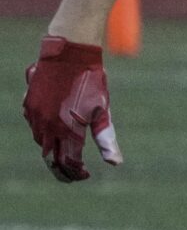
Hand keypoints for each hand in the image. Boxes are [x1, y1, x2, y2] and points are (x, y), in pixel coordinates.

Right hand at [23, 35, 121, 181]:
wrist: (68, 54)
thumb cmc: (91, 82)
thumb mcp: (102, 111)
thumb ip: (106, 139)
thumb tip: (115, 163)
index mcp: (67, 129)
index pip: (68, 162)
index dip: (76, 173)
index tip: (85, 175)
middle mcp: (47, 126)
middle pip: (50, 158)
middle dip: (61, 169)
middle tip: (74, 174)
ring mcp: (34, 116)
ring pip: (41, 143)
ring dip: (53, 152)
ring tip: (67, 155)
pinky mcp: (28, 105)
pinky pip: (34, 127)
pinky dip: (44, 136)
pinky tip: (55, 134)